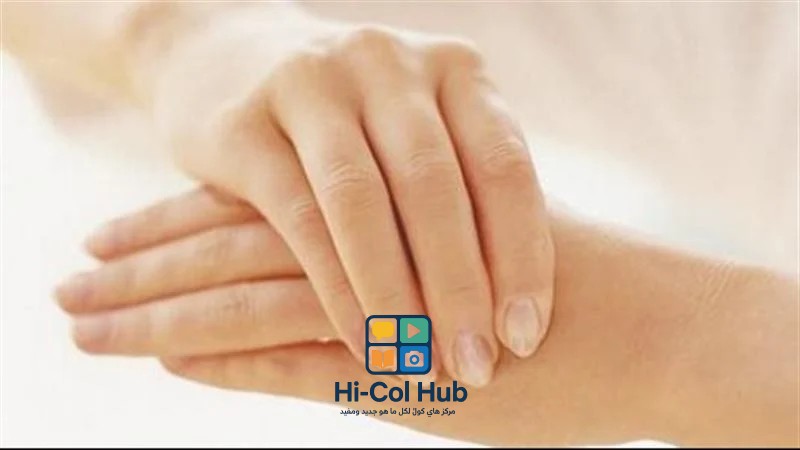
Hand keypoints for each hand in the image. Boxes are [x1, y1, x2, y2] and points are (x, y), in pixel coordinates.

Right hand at [58, 8, 554, 387]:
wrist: (231, 60)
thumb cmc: (358, 122)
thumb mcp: (420, 134)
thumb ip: (466, 190)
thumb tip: (522, 302)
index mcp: (451, 68)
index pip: (502, 164)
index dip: (522, 255)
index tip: (524, 335)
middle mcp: (386, 63)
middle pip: (433, 185)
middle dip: (460, 286)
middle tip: (477, 366)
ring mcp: (310, 84)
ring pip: (362, 202)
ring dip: (396, 297)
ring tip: (419, 366)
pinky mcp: (243, 123)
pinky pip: (299, 217)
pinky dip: (337, 288)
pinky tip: (362, 340)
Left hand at [58, 187, 798, 445]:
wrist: (657, 327)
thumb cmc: (575, 299)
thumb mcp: (470, 258)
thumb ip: (397, 266)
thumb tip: (340, 287)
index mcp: (384, 210)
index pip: (256, 211)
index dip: (176, 225)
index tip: (110, 244)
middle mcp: (375, 243)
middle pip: (230, 246)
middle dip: (141, 267)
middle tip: (67, 287)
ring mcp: (387, 300)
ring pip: (244, 297)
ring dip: (153, 317)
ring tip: (81, 327)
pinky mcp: (404, 363)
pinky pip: (298, 356)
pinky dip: (226, 361)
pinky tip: (162, 362)